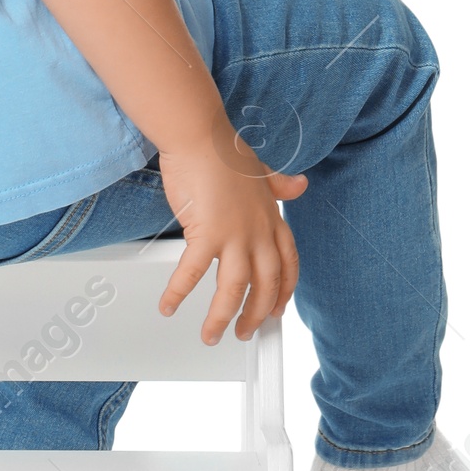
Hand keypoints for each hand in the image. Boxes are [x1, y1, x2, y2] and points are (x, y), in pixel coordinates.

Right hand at [155, 127, 306, 343]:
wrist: (199, 135)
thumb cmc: (222, 150)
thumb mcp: (260, 169)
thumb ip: (280, 183)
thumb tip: (300, 185)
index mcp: (272, 218)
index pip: (288, 265)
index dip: (284, 292)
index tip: (277, 310)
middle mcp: (258, 231)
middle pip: (265, 285)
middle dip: (255, 315)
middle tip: (244, 332)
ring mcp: (234, 234)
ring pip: (233, 289)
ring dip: (222, 318)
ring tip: (212, 334)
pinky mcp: (206, 233)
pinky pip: (191, 273)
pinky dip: (178, 293)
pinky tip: (169, 306)